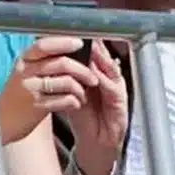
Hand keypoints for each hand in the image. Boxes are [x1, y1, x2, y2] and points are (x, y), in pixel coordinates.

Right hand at [0, 36, 103, 145]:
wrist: (2, 121)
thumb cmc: (19, 95)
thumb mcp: (26, 73)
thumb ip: (44, 62)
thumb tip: (72, 49)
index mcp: (24, 60)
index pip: (45, 45)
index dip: (64, 42)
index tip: (80, 43)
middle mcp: (25, 72)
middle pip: (62, 63)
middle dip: (83, 70)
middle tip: (93, 78)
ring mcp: (30, 90)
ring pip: (66, 82)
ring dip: (81, 89)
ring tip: (84, 95)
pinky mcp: (36, 107)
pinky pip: (64, 100)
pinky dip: (75, 102)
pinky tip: (76, 104)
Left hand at [68, 40, 129, 174]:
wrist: (95, 143)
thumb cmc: (84, 119)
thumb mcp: (72, 94)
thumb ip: (67, 78)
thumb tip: (52, 59)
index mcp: (97, 76)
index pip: (93, 55)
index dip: (86, 42)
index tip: (73, 30)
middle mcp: (109, 79)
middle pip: (104, 57)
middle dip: (95, 45)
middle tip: (85, 32)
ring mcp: (117, 90)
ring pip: (111, 69)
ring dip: (102, 58)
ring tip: (92, 47)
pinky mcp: (121, 103)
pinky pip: (114, 88)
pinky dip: (105, 79)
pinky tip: (97, 72)